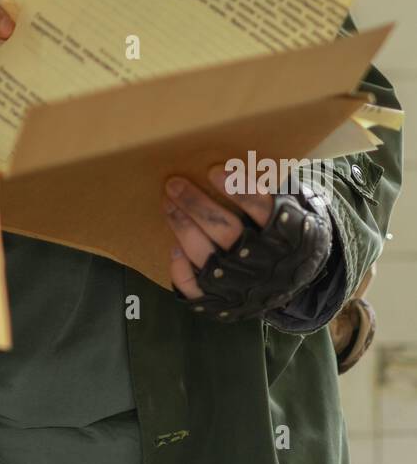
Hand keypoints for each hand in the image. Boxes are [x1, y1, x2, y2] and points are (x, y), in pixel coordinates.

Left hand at [162, 164, 332, 321]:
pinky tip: (173, 247)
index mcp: (288, 234)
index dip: (238, 189)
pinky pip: (195, 286)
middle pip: (226, 230)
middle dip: (196, 204)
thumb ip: (267, 190)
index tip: (213, 169)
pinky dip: (180, 267)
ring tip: (168, 202)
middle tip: (174, 183)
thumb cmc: (285, 231)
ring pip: (205, 254)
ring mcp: (242, 284)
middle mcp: (264, 261)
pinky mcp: (222, 301)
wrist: (295, 281)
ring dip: (182, 226)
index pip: (262, 209)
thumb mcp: (292, 208)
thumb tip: (226, 162)